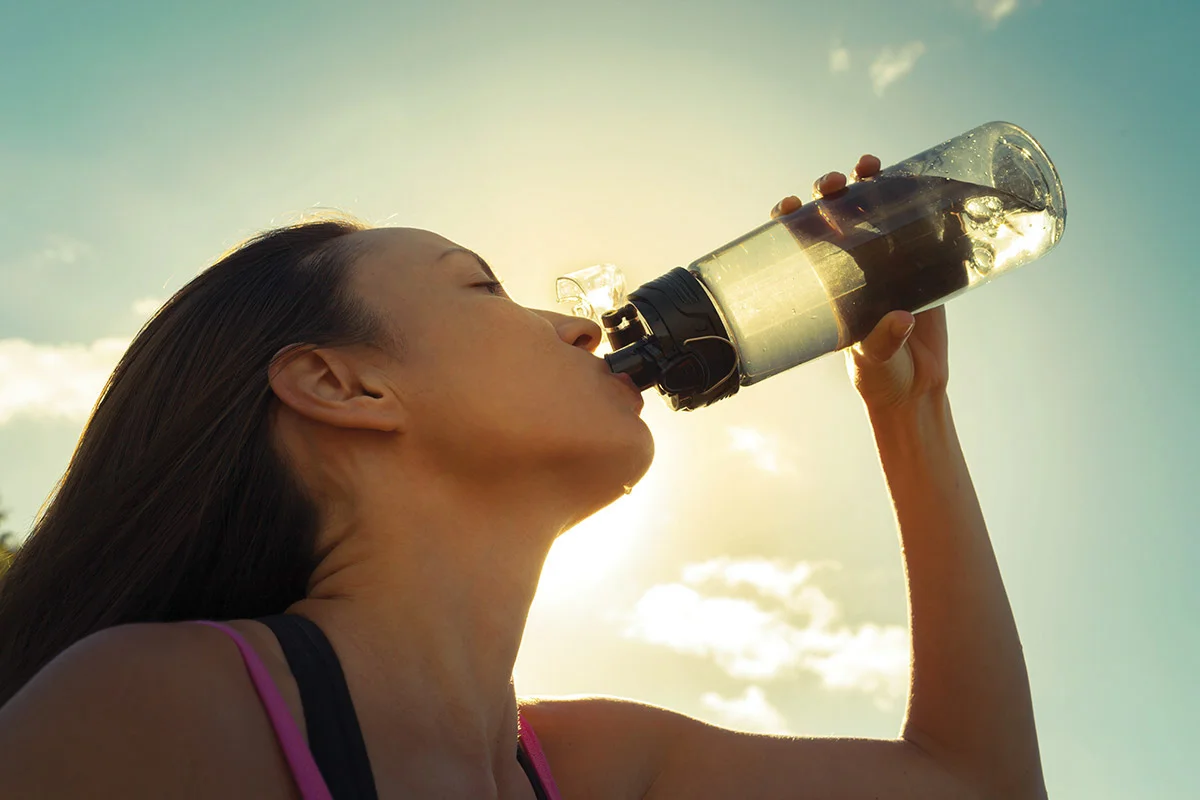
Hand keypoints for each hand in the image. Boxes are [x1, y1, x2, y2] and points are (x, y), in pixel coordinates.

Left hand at [770, 154, 948, 411]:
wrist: (917, 389)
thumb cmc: (881, 377)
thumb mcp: (874, 361)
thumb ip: (883, 341)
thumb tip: (900, 319)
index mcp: (827, 286)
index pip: (800, 243)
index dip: (790, 220)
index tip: (789, 207)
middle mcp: (853, 267)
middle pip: (836, 217)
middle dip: (830, 192)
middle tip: (834, 185)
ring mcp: (887, 262)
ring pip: (874, 212)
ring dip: (869, 184)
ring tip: (868, 167)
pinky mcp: (922, 265)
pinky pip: (919, 226)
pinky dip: (918, 201)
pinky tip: (919, 179)